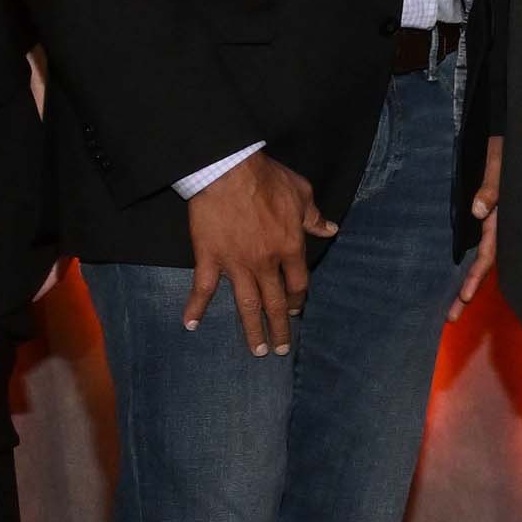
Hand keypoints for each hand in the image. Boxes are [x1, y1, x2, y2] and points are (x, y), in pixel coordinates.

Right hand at [183, 153, 336, 355]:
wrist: (229, 170)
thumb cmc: (267, 178)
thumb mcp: (301, 193)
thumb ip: (314, 217)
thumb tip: (331, 230)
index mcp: (290, 248)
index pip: (299, 283)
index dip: (298, 299)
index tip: (296, 310)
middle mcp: (266, 263)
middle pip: (276, 302)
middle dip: (280, 328)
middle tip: (281, 350)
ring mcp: (237, 263)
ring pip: (247, 304)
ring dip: (252, 329)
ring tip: (257, 351)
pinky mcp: (210, 257)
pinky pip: (203, 287)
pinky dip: (195, 307)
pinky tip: (190, 325)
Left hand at [450, 136, 503, 318]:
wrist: (507, 136)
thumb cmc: (503, 150)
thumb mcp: (498, 165)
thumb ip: (490, 187)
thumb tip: (478, 211)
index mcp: (500, 219)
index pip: (488, 255)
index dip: (475, 277)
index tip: (463, 297)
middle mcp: (496, 226)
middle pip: (482, 266)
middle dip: (467, 292)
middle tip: (450, 317)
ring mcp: (491, 223)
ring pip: (479, 259)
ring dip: (466, 282)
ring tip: (452, 307)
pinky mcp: (485, 216)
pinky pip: (477, 245)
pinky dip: (468, 263)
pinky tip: (456, 274)